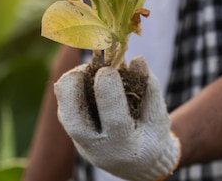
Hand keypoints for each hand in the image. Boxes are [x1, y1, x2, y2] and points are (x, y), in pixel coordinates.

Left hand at [54, 57, 179, 180]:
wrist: (133, 162)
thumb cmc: (148, 135)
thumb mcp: (157, 117)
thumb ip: (150, 89)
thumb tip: (138, 59)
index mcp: (126, 146)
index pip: (114, 120)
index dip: (110, 94)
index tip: (109, 69)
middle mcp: (98, 148)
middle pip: (75, 123)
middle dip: (75, 91)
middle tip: (86, 67)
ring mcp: (80, 141)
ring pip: (64, 113)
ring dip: (70, 85)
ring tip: (86, 68)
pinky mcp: (71, 130)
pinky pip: (64, 107)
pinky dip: (70, 87)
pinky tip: (84, 75)